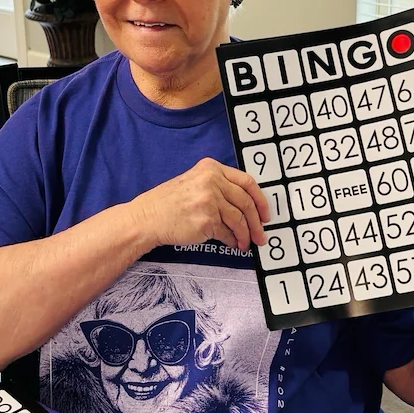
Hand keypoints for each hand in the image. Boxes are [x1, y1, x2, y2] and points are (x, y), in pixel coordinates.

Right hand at [131, 158, 268, 251]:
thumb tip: (246, 205)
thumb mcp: (194, 181)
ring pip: (238, 220)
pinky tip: (233, 244)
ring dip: (245, 235)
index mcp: (211, 168)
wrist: (148, 217)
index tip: (265, 213)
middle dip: (257, 222)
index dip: (260, 199)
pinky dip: (233, 241)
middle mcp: (212, 181)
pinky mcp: (206, 221)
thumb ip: (219, 185)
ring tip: (246, 243)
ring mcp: (209, 201)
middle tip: (261, 234)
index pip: (247, 181)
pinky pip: (227, 233)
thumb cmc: (169, 202)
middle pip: (246, 202)